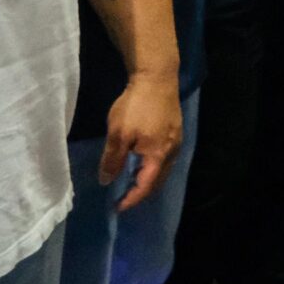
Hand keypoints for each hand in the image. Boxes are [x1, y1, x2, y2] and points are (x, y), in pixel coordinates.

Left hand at [101, 68, 185, 209]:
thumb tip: (107, 181)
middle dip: (141, 192)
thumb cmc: (136, 106)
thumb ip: (112, 160)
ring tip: (131, 183)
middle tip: (123, 198)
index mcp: (158, 156)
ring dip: (148, 180)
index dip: (131, 199)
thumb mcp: (118, 134)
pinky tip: (143, 162)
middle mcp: (172, 152)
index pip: (145, 186)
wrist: (157, 77)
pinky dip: (153, 167)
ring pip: (163, 170)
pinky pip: (165, 158)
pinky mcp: (175, 130)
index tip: (116, 207)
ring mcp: (177, 140)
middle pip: (158, 181)